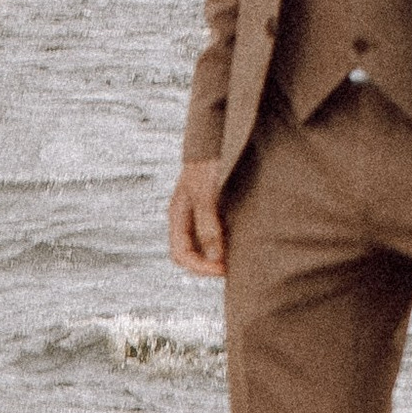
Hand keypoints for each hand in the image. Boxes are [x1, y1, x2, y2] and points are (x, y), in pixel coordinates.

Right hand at [167, 157, 226, 278]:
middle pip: (187, 254)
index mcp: (177, 217)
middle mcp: (183, 219)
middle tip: (228, 269)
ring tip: (232, 259)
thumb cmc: (205, 166)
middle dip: (205, 265)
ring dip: (213, 256)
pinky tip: (234, 242)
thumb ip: (208, 225)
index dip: (200, 266)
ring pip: (199, 246)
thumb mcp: (205, 196)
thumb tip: (214, 256)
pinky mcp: (208, 210)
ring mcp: (195, 215)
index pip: (181, 254)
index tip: (222, 269)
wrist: (212, 143)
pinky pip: (210, 234)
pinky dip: (220, 243)